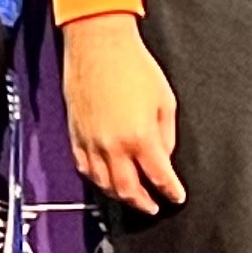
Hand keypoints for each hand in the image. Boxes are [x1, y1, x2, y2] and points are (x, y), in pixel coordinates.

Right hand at [61, 15, 184, 215]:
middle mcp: (113, 145)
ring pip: (104, 183)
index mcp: (140, 137)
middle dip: (143, 202)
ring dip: (119, 195)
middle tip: (153, 207)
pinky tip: (105, 180)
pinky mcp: (75, 134)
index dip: (170, 191)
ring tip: (131, 197)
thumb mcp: (165, 100)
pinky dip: (96, 179)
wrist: (98, 44)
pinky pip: (84, 168)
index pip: (159, 177)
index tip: (176, 196)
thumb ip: (166, 135)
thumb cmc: (132, 65)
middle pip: (128, 189)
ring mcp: (90, 142)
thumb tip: (163, 156)